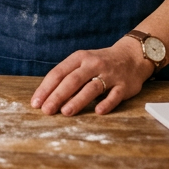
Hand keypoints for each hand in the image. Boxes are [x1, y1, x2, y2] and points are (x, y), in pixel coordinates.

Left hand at [30, 37, 153, 115]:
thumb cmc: (100, 63)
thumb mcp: (83, 63)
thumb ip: (68, 77)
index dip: (46, 88)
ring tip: (65, 112)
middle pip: (73, 80)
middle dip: (58, 95)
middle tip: (47, 110)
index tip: (36, 102)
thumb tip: (47, 98)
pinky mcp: (124, 85)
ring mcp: (110, 74)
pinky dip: (107, 103)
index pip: (59, 72)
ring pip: (92, 87)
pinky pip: (115, 95)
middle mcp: (94, 64)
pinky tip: (98, 111)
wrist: (132, 56)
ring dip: (78, 100)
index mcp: (80, 58)